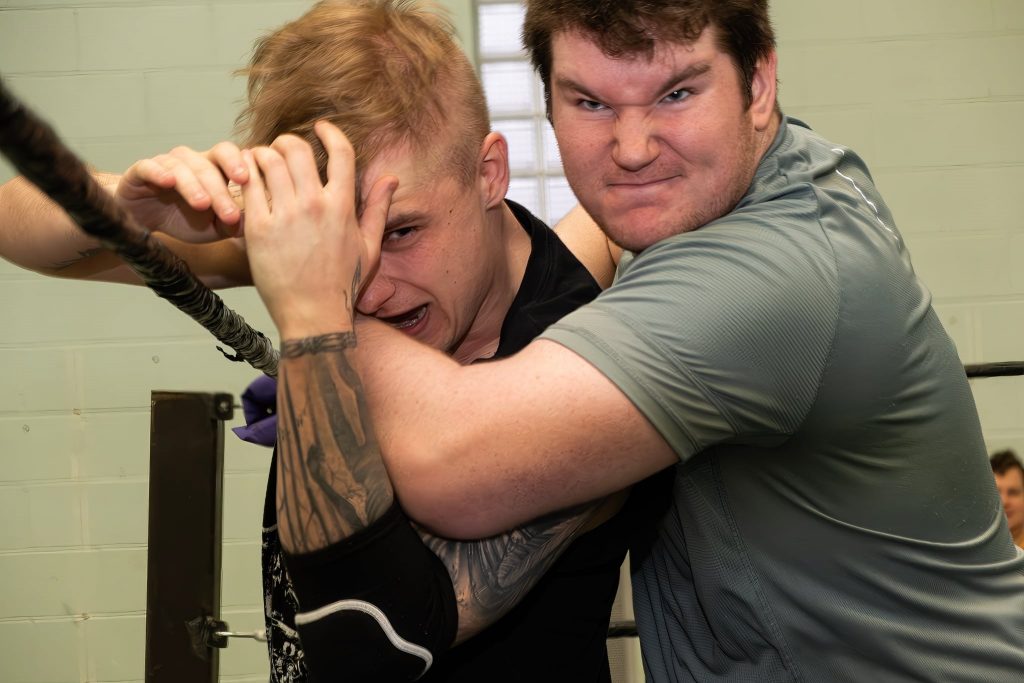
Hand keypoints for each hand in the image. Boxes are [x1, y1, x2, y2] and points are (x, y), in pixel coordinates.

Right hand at [116, 142, 249, 241]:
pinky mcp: (141, 170)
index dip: (239, 164)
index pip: (229, 156)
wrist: (144, 221)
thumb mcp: (213, 228)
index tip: (248, 181)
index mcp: (213, 169)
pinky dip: (158, 172)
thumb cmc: (183, 219)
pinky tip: (168, 182)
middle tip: (229, 214)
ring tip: (202, 204)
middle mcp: (191, 161)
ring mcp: (165, 163)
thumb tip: (255, 224)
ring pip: (181, 167)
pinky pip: (148, 166)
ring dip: (194, 186)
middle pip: (208, 166)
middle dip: (220, 190)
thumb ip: (233, 224)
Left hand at [241, 121, 396, 337]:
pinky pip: (247, 185)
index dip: (329, 132)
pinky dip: (246, 176)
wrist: (313, 317)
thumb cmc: (343, 285)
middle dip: (289, 141)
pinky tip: (248, 181)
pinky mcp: (257, 229)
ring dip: (264, 155)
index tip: (320, 127)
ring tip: (263, 163)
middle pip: (296, 148)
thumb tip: (391, 179)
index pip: (340, 152)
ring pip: (267, 160)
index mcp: (342, 207)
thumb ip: (378, 209)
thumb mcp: (370, 248)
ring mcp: (284, 216)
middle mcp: (314, 205)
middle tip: (284, 149)